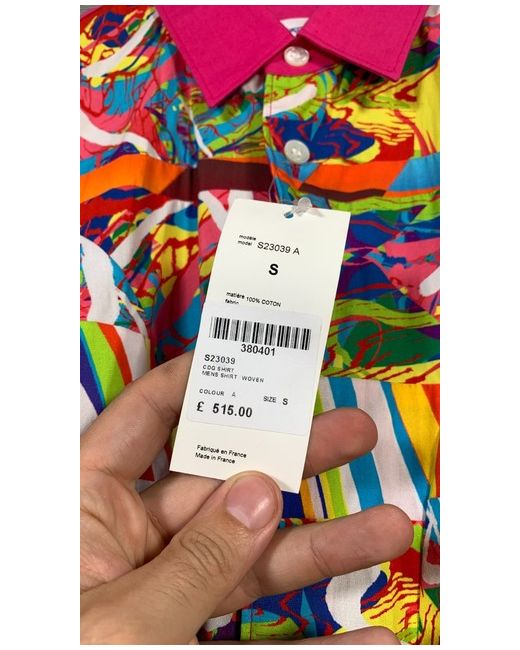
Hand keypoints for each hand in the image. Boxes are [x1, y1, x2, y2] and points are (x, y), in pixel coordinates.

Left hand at [80, 352, 411, 643]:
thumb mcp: (120, 619)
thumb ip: (195, 560)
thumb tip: (261, 494)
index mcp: (83, 505)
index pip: (146, 419)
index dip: (197, 382)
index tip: (253, 360)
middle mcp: (128, 536)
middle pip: (222, 481)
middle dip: (290, 458)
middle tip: (353, 434)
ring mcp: (164, 587)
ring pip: (251, 553)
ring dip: (319, 543)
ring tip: (388, 527)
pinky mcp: (187, 636)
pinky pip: (252, 626)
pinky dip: (308, 635)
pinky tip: (361, 634)